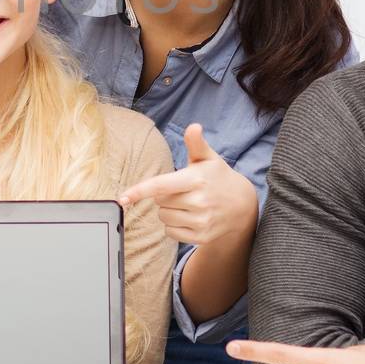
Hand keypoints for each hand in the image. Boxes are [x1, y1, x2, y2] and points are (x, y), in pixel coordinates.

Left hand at [118, 124, 257, 245]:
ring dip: (168, 211)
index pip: (161, 185)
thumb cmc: (218, 178)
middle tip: (182, 191)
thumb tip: (193, 127)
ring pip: (164, 218)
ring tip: (187, 204)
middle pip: (159, 202)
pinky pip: (171, 233)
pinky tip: (189, 217)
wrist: (242, 208)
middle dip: (164, 196)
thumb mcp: (208, 159)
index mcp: (196, 180)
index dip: (139, 191)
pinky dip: (174, 226)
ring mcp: (201, 221)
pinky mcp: (201, 237)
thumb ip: (196, 143)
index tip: (123, 198)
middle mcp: (199, 202)